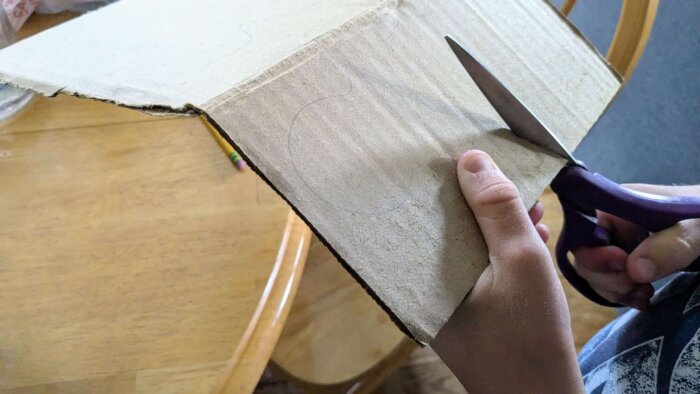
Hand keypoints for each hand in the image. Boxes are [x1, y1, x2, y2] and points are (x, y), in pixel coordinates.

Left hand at [432, 150, 581, 392]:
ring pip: (465, 246)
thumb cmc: (530, 336)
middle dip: (479, 203)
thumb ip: (497, 208)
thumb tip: (470, 159)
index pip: (416, 215)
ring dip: (497, 225)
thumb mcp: (520, 260)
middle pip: (442, 229)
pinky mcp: (465, 311)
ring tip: (532, 210)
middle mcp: (421, 289)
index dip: (440, 184)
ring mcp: (444, 301)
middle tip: (509, 182)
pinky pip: (477, 269)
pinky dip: (502, 251)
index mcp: (417, 277)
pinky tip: (532, 236)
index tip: (462, 157)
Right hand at [573, 184, 699, 308]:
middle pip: (584, 257)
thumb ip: (669, 247)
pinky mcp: (622, 255)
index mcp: (616, 205)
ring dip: (616, 290)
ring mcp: (614, 239)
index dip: (597, 257)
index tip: (625, 266)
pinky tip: (644, 297)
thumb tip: (634, 270)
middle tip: (639, 285)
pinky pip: (606, 280)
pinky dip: (622, 294)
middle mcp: (607, 221)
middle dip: (609, 278)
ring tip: (646, 293)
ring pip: (593, 273)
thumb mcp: (696, 230)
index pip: (581, 235)